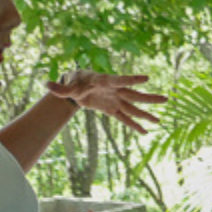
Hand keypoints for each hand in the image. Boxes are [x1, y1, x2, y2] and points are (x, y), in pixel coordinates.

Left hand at [47, 70, 165, 133]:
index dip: (132, 79)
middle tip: (165, 99)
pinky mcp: (113, 109)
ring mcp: (116, 100)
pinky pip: (125, 118)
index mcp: (105, 81)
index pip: (120, 80)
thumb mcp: (68, 84)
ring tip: (160, 121)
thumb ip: (60, 87)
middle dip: (149, 98)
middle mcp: (114, 90)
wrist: (77, 85)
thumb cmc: (74, 80)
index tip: (146, 79)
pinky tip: (145, 132)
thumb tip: (46, 84)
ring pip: (133, 108)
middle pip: (134, 95)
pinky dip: (134, 125)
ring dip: (146, 114)